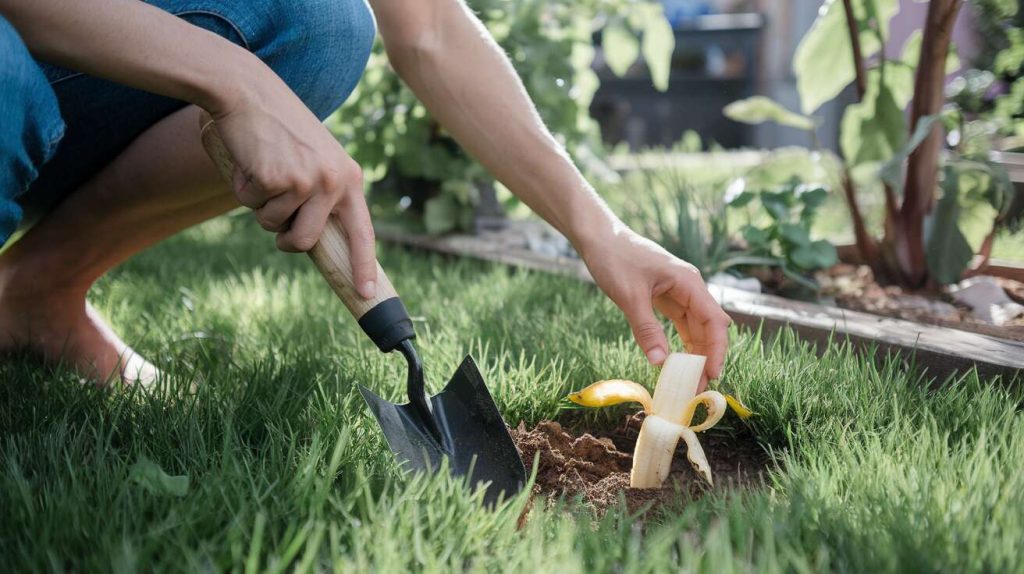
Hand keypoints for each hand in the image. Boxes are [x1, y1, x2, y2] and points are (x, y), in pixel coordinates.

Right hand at [208, 66, 376, 297]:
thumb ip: (322, 194)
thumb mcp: (316, 158)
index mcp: (350, 178)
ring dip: (260, 206)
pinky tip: (250, 160)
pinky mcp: (276, 179)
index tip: (367, 293)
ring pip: (273, 226)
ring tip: (264, 170)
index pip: (362, 232)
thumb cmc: (280, 128)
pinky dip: (243, 189)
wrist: (249, 91)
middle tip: (274, 209)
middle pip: (304, 242)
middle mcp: (334, 181)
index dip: (363, 266)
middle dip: (282, 237)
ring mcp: (306, 181)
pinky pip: (252, 206)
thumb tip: (314, 238)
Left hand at [579, 227, 730, 389]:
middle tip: (699, 388)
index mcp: (688, 282)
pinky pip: (681, 324)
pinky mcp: (666, 297)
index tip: (711, 374)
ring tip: (690, 383)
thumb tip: (659, 362)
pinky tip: (678, 363)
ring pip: (696, 328)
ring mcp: (679, 292)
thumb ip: (646, 329)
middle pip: (709, 327)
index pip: (714, 321)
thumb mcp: (629, 296)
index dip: (716, 349)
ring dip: (695, 353)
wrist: (599, 237)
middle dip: (707, 357)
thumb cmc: (615, 259)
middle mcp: (689, 288)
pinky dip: (681, 343)